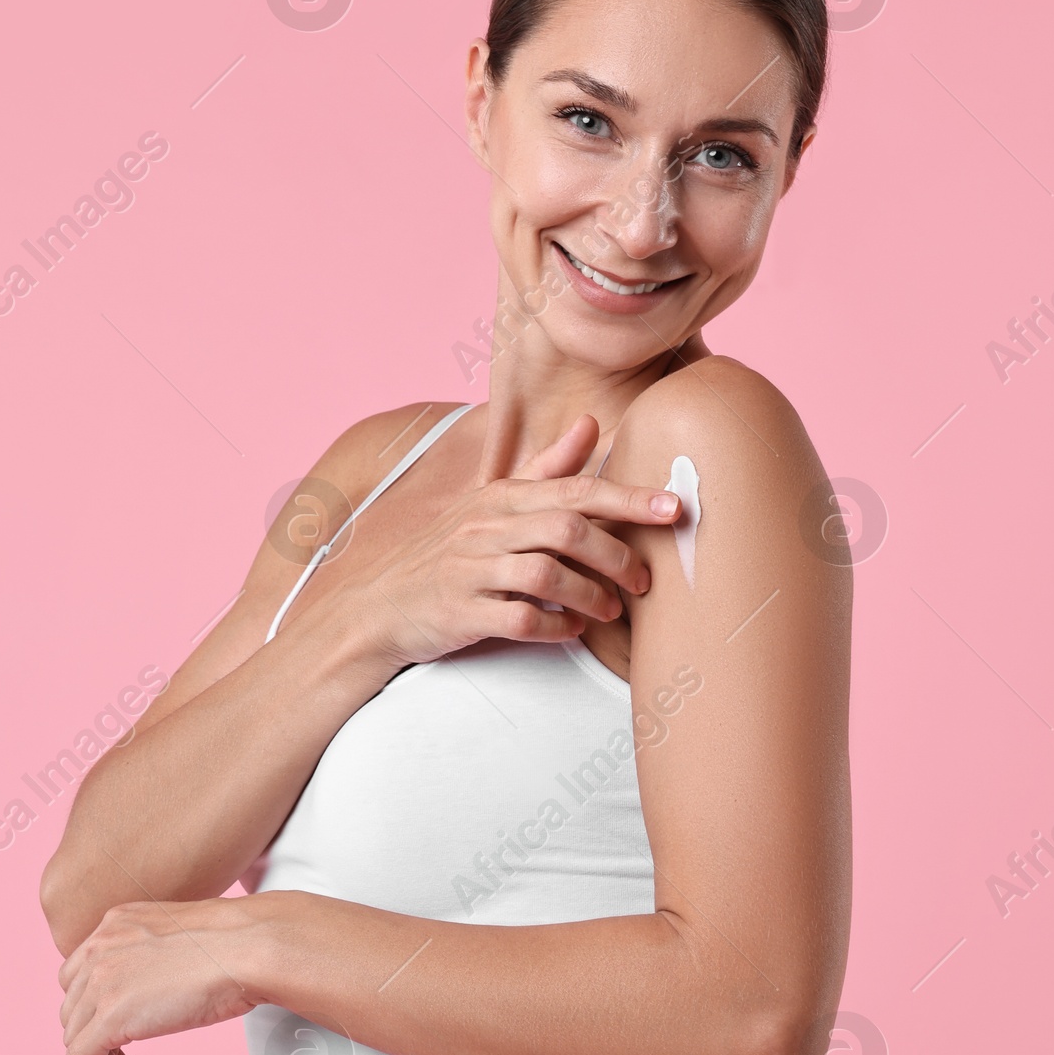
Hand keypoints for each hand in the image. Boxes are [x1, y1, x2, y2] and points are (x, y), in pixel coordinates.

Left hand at [57, 899, 259, 1054]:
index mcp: (116, 924)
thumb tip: (161, 989)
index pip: (82, 977)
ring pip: (75, 1038)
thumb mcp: (182, 940)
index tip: (121, 1038)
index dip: (97, 1014)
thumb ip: (157, 958)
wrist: (250, 948)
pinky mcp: (108, 1016)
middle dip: (98, 1045)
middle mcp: (99, 948)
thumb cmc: (239, 943)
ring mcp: (99, 981)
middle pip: (75, 1010)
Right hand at [299, 414, 680, 668]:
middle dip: (617, 554)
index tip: (674, 508)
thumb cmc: (449, 555)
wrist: (380, 606)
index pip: (575, 489)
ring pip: (547, 575)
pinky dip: (554, 627)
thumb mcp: (493, 504)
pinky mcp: (461, 611)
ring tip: (612, 612)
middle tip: (646, 580)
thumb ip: (547, 469)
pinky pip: (519, 618)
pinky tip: (570, 630)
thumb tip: (592, 424)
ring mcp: (471, 569)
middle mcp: (486, 526)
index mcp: (501, 497)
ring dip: (592, 596)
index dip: (629, 498)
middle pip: (568, 529)